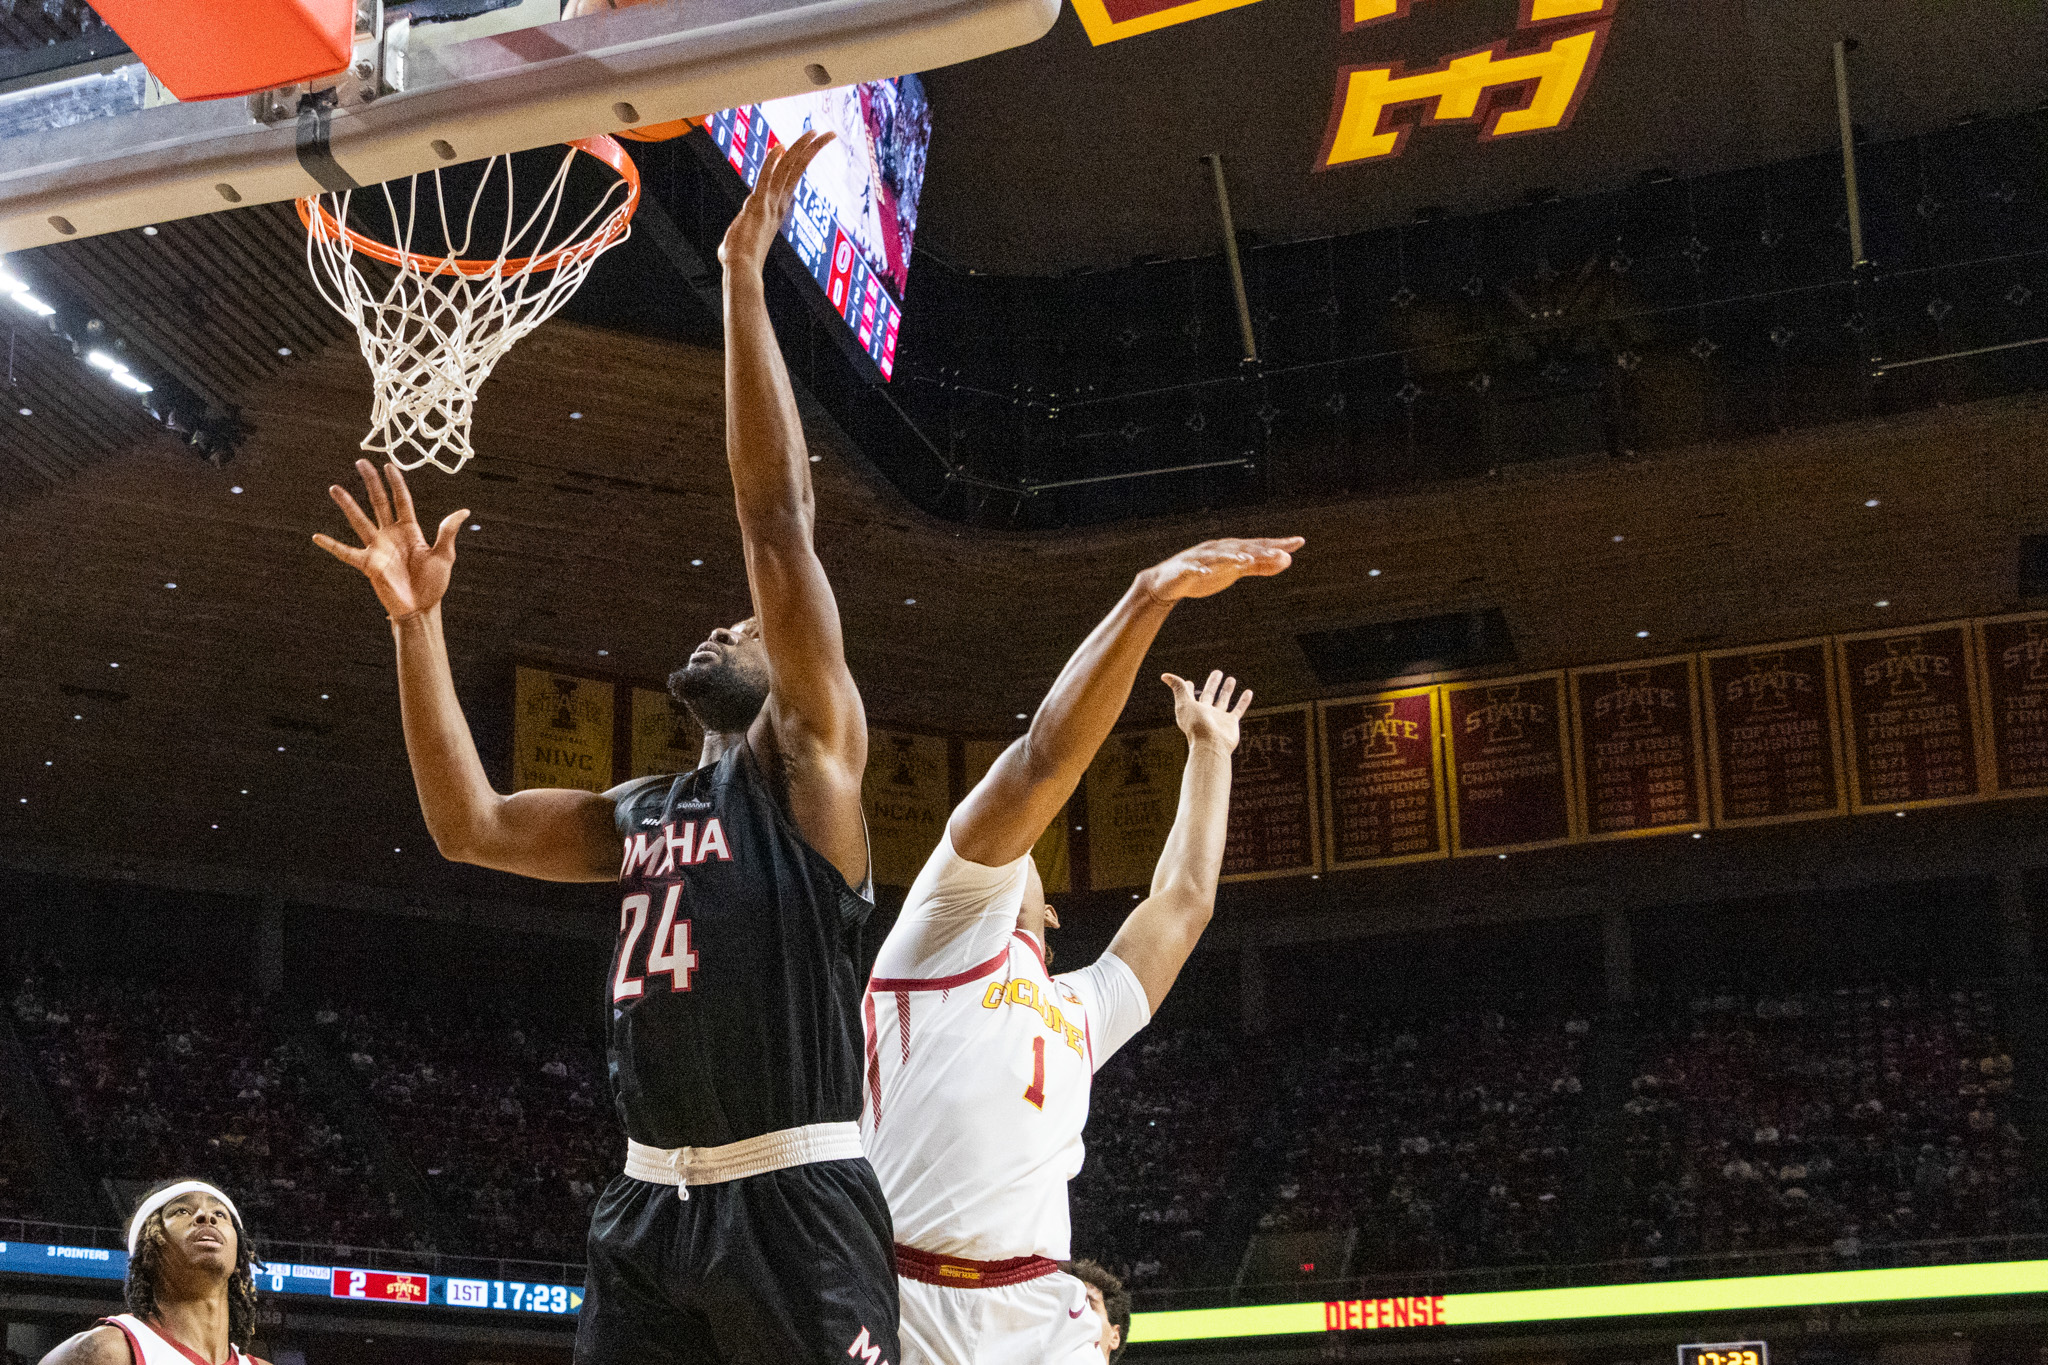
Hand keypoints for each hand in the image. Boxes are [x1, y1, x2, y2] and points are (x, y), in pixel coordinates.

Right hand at [312, 459, 467, 619]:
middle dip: (371, 482)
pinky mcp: (369, 564)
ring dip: (347, 504)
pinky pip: (347, 553)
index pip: (401, 500)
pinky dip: (331, 545)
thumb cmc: (433, 583)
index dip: (396, 482)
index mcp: (410, 530)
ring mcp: (378, 548)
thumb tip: (463, 511)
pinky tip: (316, 537)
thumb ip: (448, 532)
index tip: (388, 465)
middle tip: (361, 462)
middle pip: (379, 502)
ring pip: (359, 520)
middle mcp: (391, 535)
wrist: (421, 607)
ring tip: (334, 488)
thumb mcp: (444, 555)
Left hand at [718, 130, 834, 275]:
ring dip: (801, 148)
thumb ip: (740, 235)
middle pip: (798, 169)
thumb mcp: (742, 241)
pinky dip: (771, 161)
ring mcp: (770, 204)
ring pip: (788, 170)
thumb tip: (729, 250)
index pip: (792, 177)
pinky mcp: (757, 206)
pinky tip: (779, 145)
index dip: (802, 158)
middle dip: (813, 149)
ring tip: (815, 132)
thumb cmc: (739, 261)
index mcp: (777, 208)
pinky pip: (766, 178)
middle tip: (829, 134)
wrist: (741, 270)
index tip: (811, 144)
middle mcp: (778, 203)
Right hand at [1138, 537, 1302, 602]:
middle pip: (1241, 548)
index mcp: (1231, 549)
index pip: (1258, 545)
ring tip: (1245, 561)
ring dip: (1231, 557)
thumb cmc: (1204, 574)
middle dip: (1259, 551)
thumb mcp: (1235, 571)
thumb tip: (1286, 560)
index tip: (1299, 542)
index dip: (1278, 544)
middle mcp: (1218, 549)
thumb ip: (1260, 566)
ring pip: (1218, 555)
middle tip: (1279, 553)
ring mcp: (1200, 557)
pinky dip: (1198, 569)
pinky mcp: (1184, 569)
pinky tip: (1205, 572)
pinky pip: (1192, 568)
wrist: (1167, 582)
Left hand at [1164, 670, 1251, 751]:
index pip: (1189, 696)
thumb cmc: (1196, 725)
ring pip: (1224, 700)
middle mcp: (1206, 713)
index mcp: (1192, 709)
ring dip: (1227, 690)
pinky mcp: (1231, 723)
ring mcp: (1219, 718)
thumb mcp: (1184, 703)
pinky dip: (1244, 701)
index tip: (1188, 682)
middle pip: (1209, 695)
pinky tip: (1248, 692)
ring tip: (1231, 678)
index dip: (1188, 688)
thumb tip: (1165, 675)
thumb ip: (1178, 688)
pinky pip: (1238, 709)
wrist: (1211, 744)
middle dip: (1212, 684)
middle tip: (1217, 672)